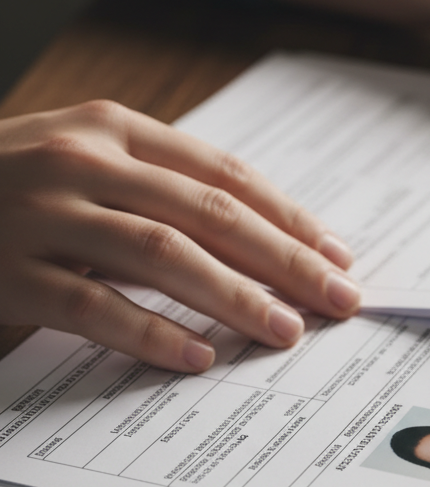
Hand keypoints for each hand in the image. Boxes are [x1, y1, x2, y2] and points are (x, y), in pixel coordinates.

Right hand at [0, 101, 359, 371]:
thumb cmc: (13, 189)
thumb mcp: (88, 165)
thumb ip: (162, 190)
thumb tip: (265, 242)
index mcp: (113, 130)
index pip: (226, 174)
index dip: (290, 218)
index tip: (338, 257)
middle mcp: (82, 160)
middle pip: (209, 213)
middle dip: (286, 260)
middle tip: (339, 299)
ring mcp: (40, 214)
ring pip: (161, 254)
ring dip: (234, 297)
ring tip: (285, 332)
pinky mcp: (4, 271)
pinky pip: (91, 306)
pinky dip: (149, 333)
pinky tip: (196, 356)